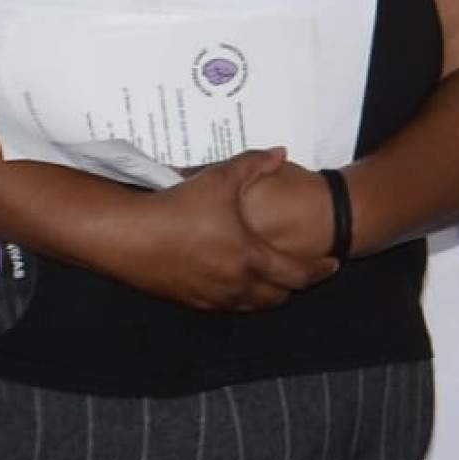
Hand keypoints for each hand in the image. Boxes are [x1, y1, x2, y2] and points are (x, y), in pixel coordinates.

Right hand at [113, 150, 336, 311]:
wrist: (126, 236)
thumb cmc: (178, 206)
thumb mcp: (221, 178)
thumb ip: (255, 163)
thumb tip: (281, 152)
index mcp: (251, 258)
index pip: (299, 274)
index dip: (320, 270)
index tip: (332, 263)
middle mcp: (235, 284)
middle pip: (278, 296)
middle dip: (296, 285)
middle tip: (306, 272)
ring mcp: (211, 296)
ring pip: (252, 306)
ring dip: (268, 295)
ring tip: (277, 280)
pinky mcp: (188, 300)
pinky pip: (224, 306)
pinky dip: (239, 298)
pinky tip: (238, 284)